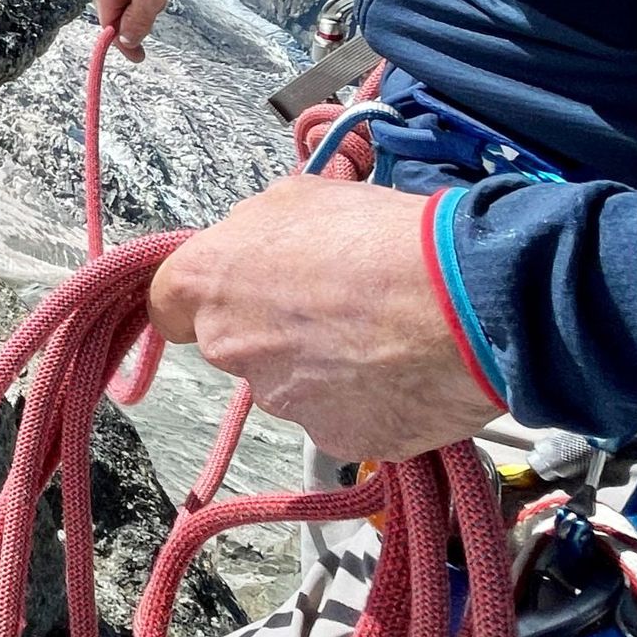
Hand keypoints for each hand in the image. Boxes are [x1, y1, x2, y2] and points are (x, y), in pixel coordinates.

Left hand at [149, 176, 499, 461]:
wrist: (466, 300)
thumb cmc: (379, 235)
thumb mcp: (301, 196)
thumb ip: (259, 228)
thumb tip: (261, 242)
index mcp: (206, 284)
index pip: (170, 303)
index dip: (209, 294)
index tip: (238, 288)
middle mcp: (231, 349)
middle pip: (239, 343)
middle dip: (276, 327)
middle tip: (336, 301)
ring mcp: (283, 402)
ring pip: (293, 383)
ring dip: (325, 365)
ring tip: (384, 331)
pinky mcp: (336, 441)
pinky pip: (343, 417)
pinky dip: (368, 400)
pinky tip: (405, 367)